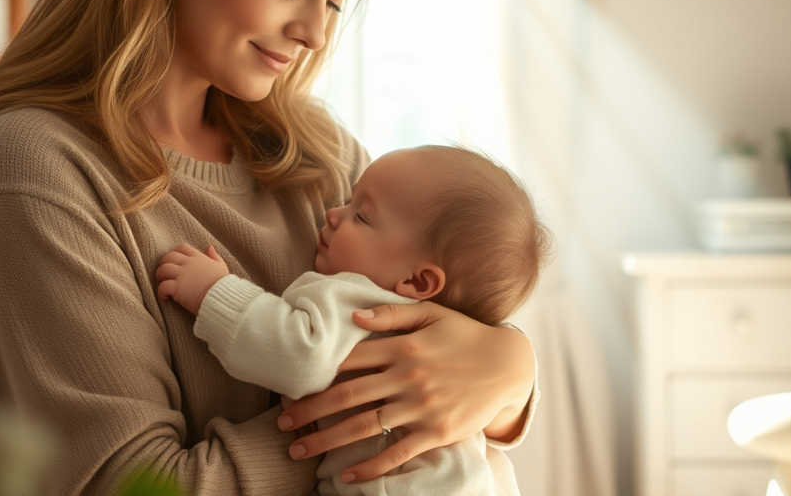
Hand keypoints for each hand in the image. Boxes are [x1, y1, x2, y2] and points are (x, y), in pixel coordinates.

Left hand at [155, 243, 228, 313]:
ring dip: (160, 277)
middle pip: (168, 257)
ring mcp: (182, 276)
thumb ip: (215, 256)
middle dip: (164, 264)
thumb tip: (209, 247)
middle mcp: (188, 264)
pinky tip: (165, 298)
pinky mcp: (177, 288)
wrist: (223, 298)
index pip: (182, 248)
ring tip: (163, 284)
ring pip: (163, 269)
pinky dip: (161, 293)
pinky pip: (162, 287)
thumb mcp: (221, 266)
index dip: (175, 253)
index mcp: (198, 258)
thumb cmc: (224, 284)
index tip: (174, 262)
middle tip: (165, 274)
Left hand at [277, 302, 535, 482]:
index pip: (348, 360)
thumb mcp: (431, 314)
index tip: (290, 384)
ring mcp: (420, 406)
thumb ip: (391, 314)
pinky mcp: (436, 432)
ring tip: (298, 450)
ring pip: (364, 425)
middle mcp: (407, 377)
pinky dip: (371, 466)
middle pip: (347, 395)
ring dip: (327, 440)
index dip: (316, 373)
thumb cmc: (464, 335)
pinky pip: (397, 453)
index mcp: (402, 347)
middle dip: (310, 410)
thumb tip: (354, 317)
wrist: (508, 365)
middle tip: (282, 421)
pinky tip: (347, 475)